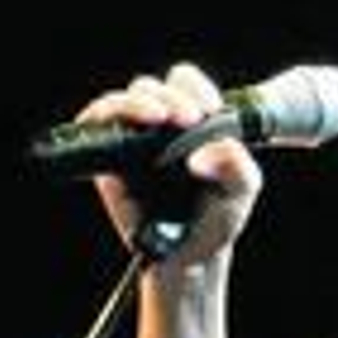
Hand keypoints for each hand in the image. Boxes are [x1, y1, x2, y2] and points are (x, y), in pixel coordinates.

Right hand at [76, 61, 262, 263]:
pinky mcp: (108, 161)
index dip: (194, 86)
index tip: (209, 107)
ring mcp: (132, 142)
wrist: (192, 255)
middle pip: (151, 86)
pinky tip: (127, 127)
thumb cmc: (219, 217)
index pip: (185, 82)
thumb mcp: (242, 187)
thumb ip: (236, 163)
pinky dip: (104, 117)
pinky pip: (95, 127)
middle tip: (188, 118)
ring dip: (137, 102)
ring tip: (159, 117)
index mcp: (194, 122)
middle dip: (170, 95)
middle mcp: (160, 127)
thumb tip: (200, 155)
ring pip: (120, 101)